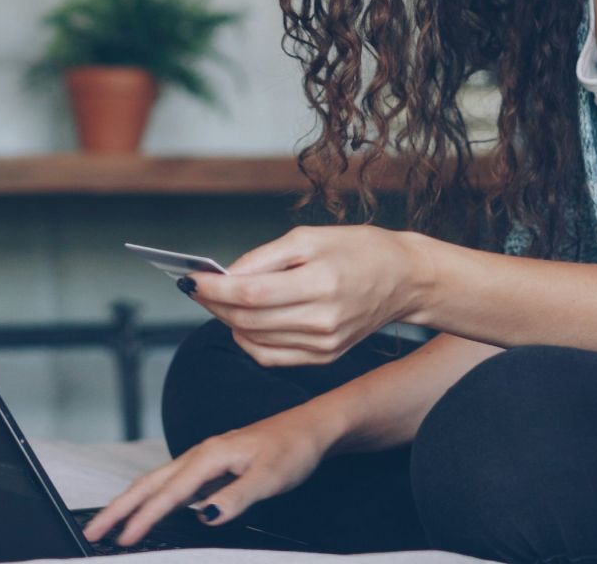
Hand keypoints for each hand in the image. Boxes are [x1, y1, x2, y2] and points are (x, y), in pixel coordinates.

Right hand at [79, 407, 335, 546]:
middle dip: (118, 508)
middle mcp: (200, 455)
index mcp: (209, 456)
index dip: (143, 518)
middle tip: (93, 532)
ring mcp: (204, 459)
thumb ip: (236, 498)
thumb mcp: (270, 478)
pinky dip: (153, 497)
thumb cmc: (293, 448)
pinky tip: (150, 510)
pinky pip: (172, 483)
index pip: (168, 493)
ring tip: (110, 524)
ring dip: (131, 502)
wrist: (311, 427)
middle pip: (149, 483)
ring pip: (157, 482)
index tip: (122, 540)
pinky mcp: (212, 466)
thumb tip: (206, 517)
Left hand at [185, 225, 433, 366]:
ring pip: (254, 340)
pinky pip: (271, 356)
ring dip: (227, 321)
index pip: (251, 294)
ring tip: (218, 301)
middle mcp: (322, 320)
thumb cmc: (359, 250)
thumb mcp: (311, 238)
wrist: (405, 279)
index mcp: (320, 284)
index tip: (191, 279)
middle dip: (215, 303)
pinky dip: (248, 340)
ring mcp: (324, 344)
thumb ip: (265, 258)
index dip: (215, 288)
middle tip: (198, 288)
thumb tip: (226, 275)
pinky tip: (242, 321)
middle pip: (248, 319)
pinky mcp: (325, 357)